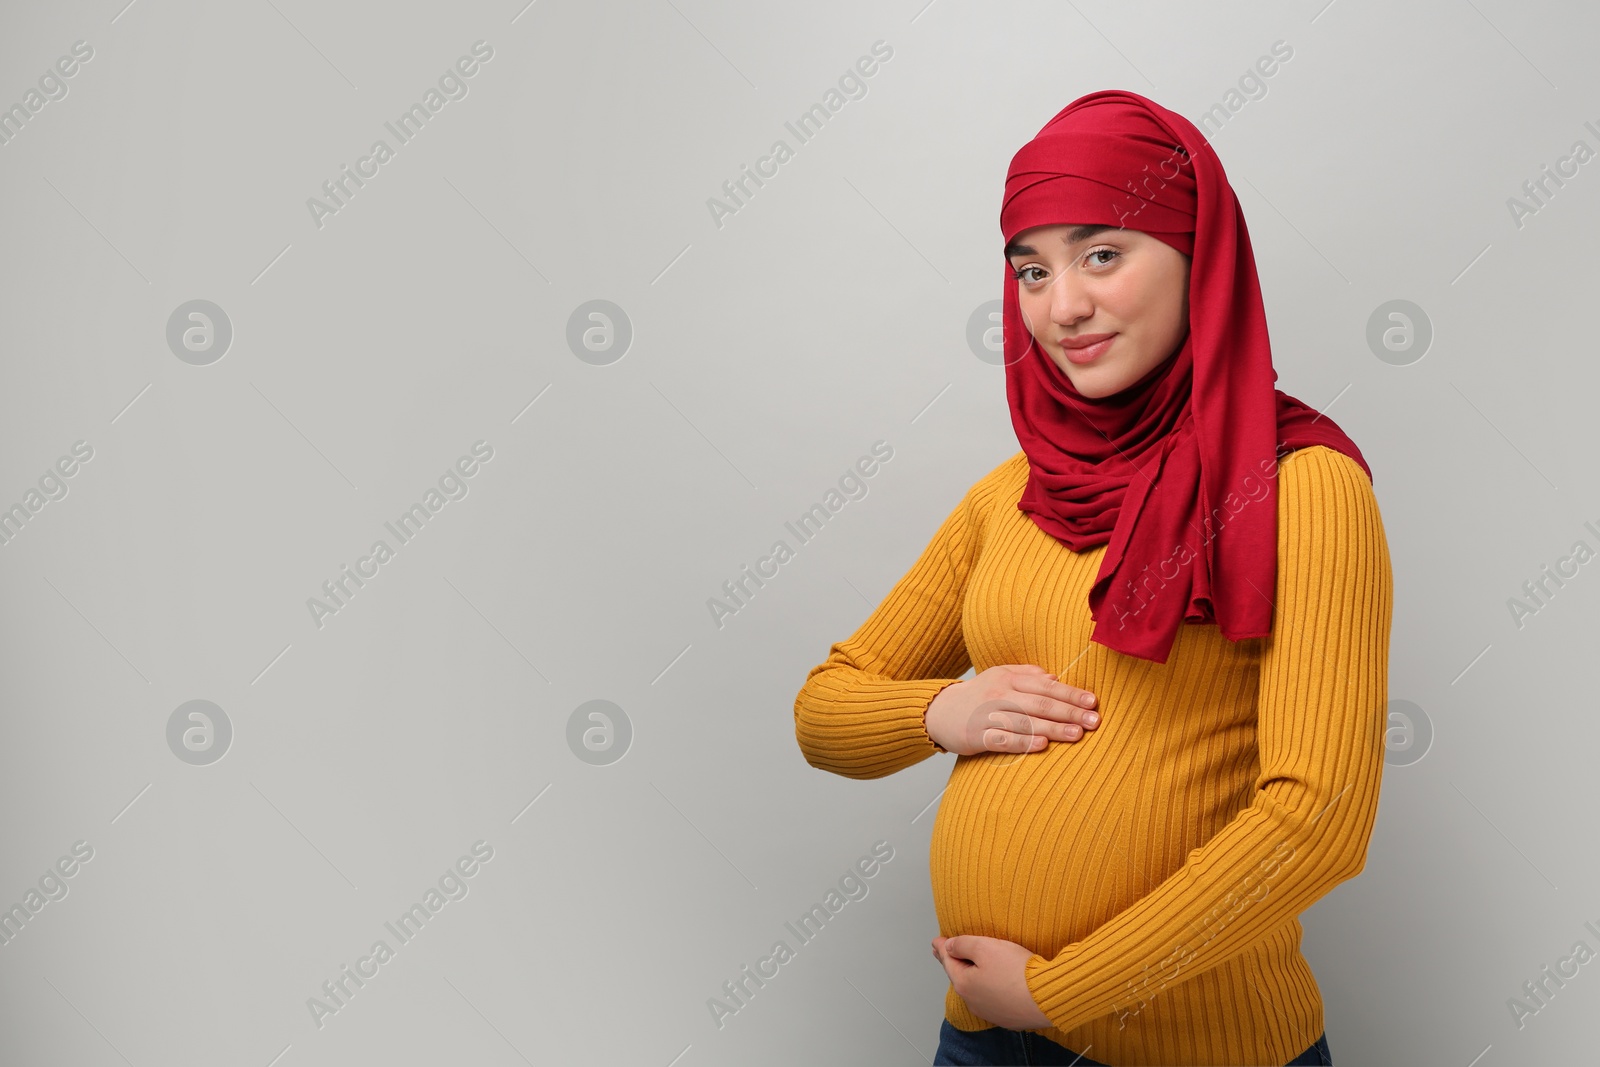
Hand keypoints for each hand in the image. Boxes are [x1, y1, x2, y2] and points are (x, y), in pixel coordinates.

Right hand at [924, 665, 1099, 756]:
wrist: (939, 711)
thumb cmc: (978, 694)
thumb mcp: (1000, 675)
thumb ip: (1028, 674)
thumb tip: (1055, 678)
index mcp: (1008, 678)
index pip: (1045, 685)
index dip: (1071, 693)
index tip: (1092, 701)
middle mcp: (999, 694)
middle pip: (1039, 703)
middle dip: (1069, 712)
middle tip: (1093, 721)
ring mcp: (988, 716)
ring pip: (1026, 722)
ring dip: (1053, 728)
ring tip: (1077, 734)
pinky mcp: (977, 736)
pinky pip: (1003, 740)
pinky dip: (1024, 742)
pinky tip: (1043, 745)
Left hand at [931, 934, 1051, 1029]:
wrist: (1046, 997)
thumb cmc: (1017, 972)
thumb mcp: (985, 947)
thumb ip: (963, 944)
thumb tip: (949, 947)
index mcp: (964, 984)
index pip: (948, 961)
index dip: (942, 948)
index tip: (936, 941)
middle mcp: (974, 1002)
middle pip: (960, 977)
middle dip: (953, 963)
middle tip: (946, 952)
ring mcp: (991, 1012)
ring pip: (975, 990)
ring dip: (971, 976)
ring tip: (968, 966)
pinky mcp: (1008, 1017)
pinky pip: (992, 999)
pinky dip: (988, 988)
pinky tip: (993, 984)